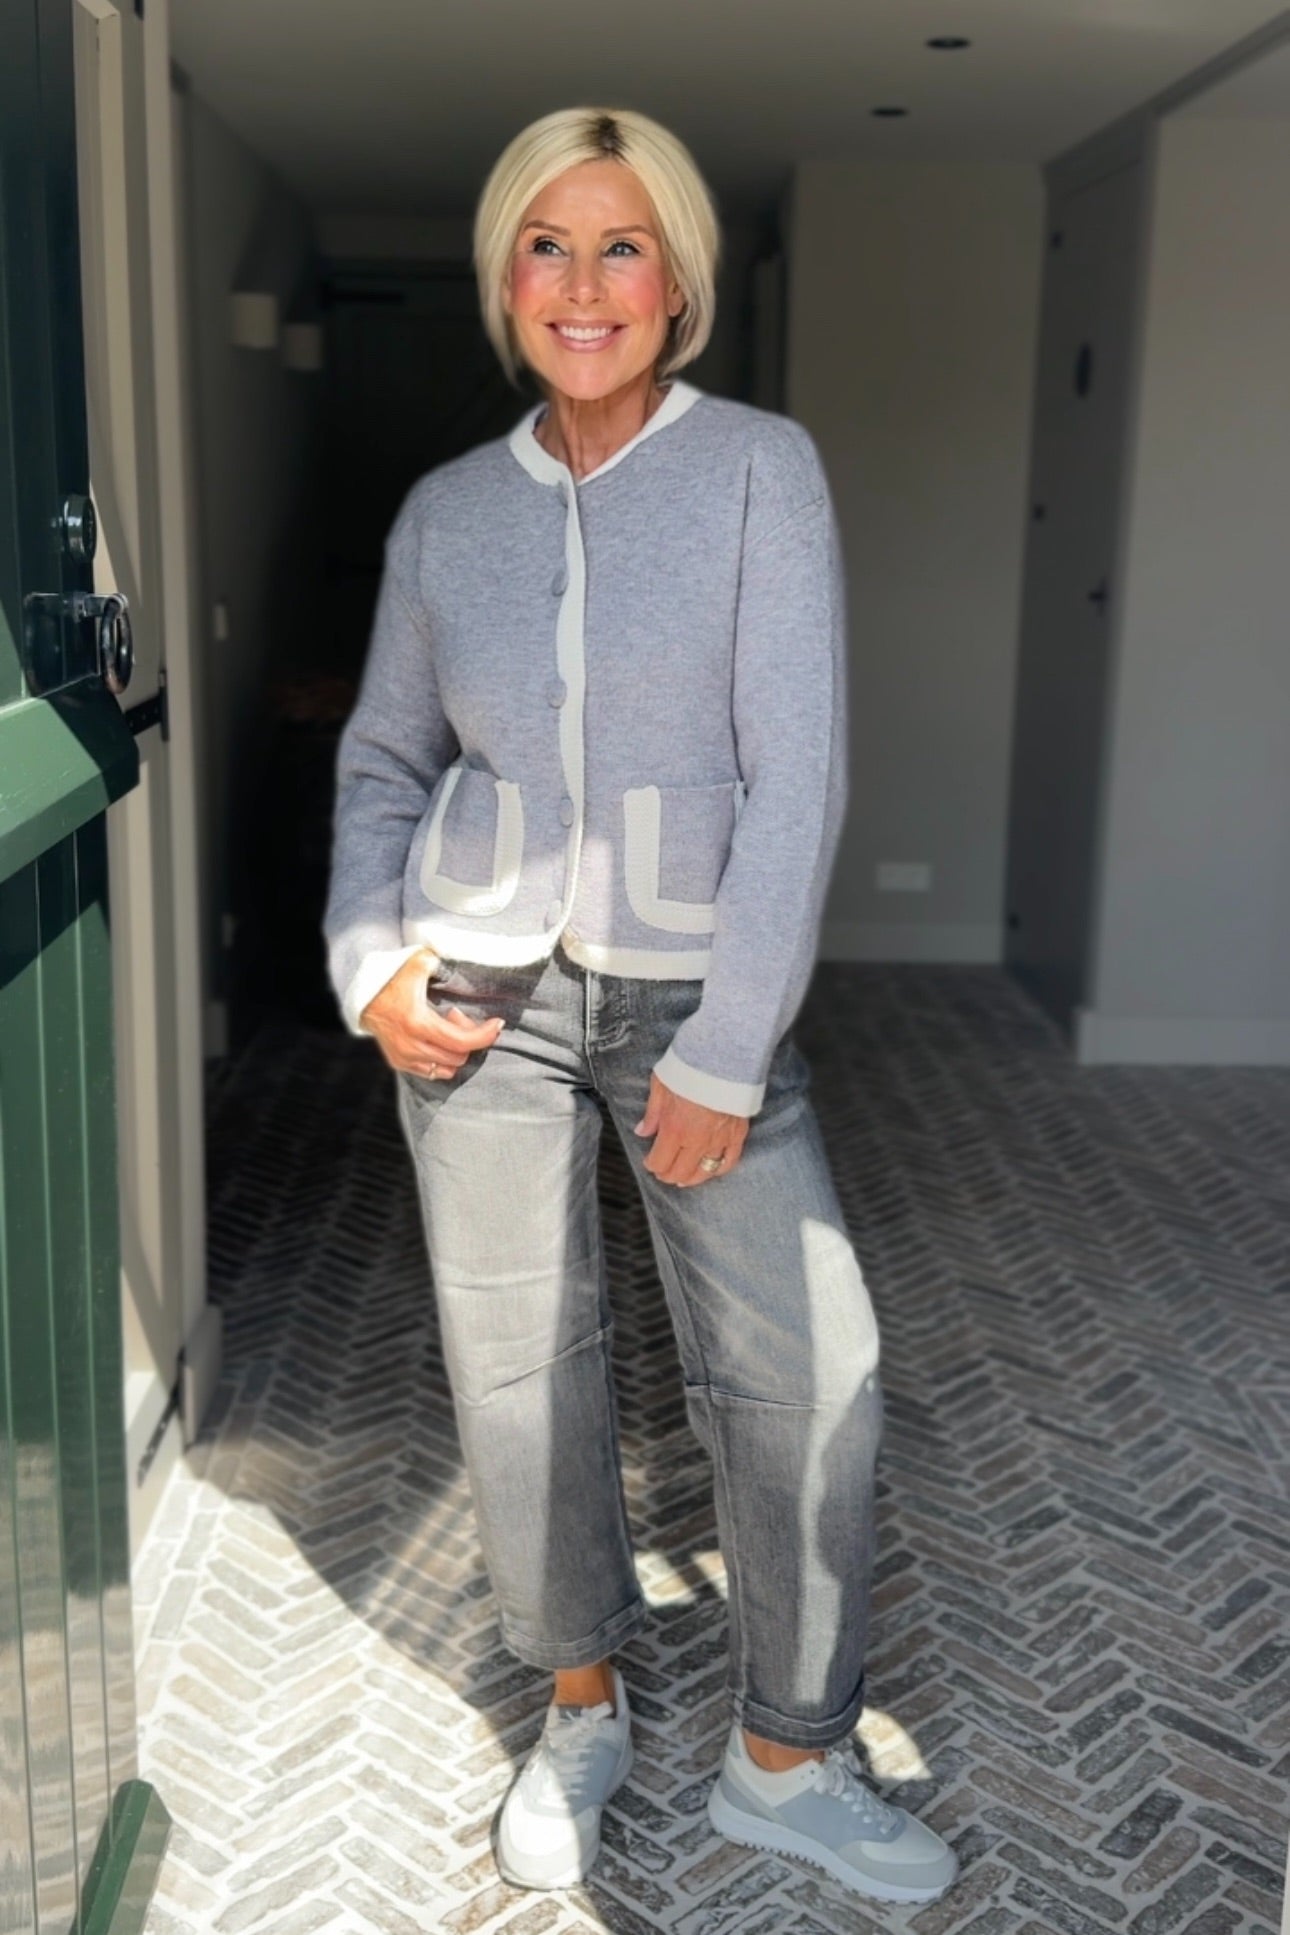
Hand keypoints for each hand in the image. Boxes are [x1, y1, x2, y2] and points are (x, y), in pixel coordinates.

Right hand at [360, 947, 503, 1079]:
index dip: (485, 1035)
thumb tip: (459, 956)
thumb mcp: (416, 962)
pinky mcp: (400, 1063)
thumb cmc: (393, 979)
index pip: (462, 1041)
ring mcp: (405, 1058)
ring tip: (446, 1027)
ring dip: (455, 1049)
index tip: (497, 1023)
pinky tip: (437, 1039)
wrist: (364, 998)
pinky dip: (444, 1059)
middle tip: (458, 1015)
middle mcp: (411, 1046)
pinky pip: (434, 1072)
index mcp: (418, 1023)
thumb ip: (437, 959)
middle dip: (467, 1037)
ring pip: (449, 1067)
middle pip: (459, 1056)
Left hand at [633, 1073, 748, 1185]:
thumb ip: (652, 1113)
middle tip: (664, 1173)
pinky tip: (712, 1170)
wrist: (724, 1055)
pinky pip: (729, 1161)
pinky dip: (719, 1169)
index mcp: (674, 1129)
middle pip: (680, 1172)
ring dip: (692, 1178)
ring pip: (704, 1172)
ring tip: (685, 1179)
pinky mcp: (737, 1134)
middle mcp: (697, 1140)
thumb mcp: (661, 1085)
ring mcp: (719, 1139)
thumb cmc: (690, 1066)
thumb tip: (642, 1131)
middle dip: (668, 1175)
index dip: (652, 1165)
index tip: (650, 1162)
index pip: (660, 1162)